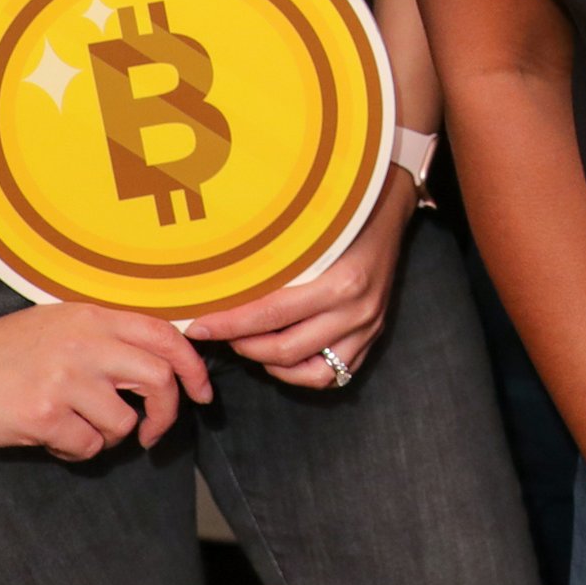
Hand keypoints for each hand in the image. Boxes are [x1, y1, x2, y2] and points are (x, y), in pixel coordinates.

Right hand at [0, 300, 213, 458]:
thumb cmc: (5, 350)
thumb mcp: (62, 324)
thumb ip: (108, 337)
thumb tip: (165, 364)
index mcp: (94, 317)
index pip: (167, 336)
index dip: (195, 368)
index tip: (201, 394)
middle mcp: (85, 344)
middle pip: (161, 379)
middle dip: (167, 413)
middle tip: (153, 432)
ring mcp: (63, 379)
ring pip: (124, 422)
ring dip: (111, 437)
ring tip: (82, 429)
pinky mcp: (41, 414)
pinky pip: (87, 446)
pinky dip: (78, 450)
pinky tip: (53, 438)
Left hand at [185, 172, 412, 386]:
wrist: (387, 208)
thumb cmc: (342, 215)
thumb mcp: (309, 232)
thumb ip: (273, 261)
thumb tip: (220, 282)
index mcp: (340, 283)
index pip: (271, 315)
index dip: (229, 325)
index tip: (198, 327)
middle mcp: (357, 311)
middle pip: (285, 349)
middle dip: (244, 345)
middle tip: (220, 333)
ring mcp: (368, 327)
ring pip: (311, 373)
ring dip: (272, 364)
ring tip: (251, 346)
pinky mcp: (373, 336)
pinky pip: (334, 375)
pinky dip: (302, 373)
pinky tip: (282, 357)